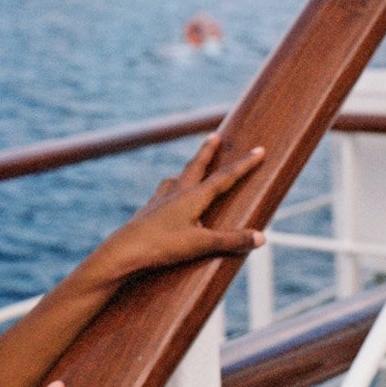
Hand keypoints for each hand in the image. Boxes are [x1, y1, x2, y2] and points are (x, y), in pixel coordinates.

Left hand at [88, 133, 264, 289]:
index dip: (244, 164)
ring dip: (186, 171)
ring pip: (175, 179)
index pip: (224, 177)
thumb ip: (232, 240)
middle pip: (195, 166)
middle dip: (207, 151)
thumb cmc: (162, 245)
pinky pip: (162, 195)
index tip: (259, 150)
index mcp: (193, 197)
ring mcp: (159, 201)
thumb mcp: (202, 245)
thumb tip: (262, 238)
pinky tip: (165, 198)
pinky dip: (169, 191)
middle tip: (214, 136)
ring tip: (190, 168)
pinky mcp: (148, 212)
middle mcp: (176, 193)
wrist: (123, 251)